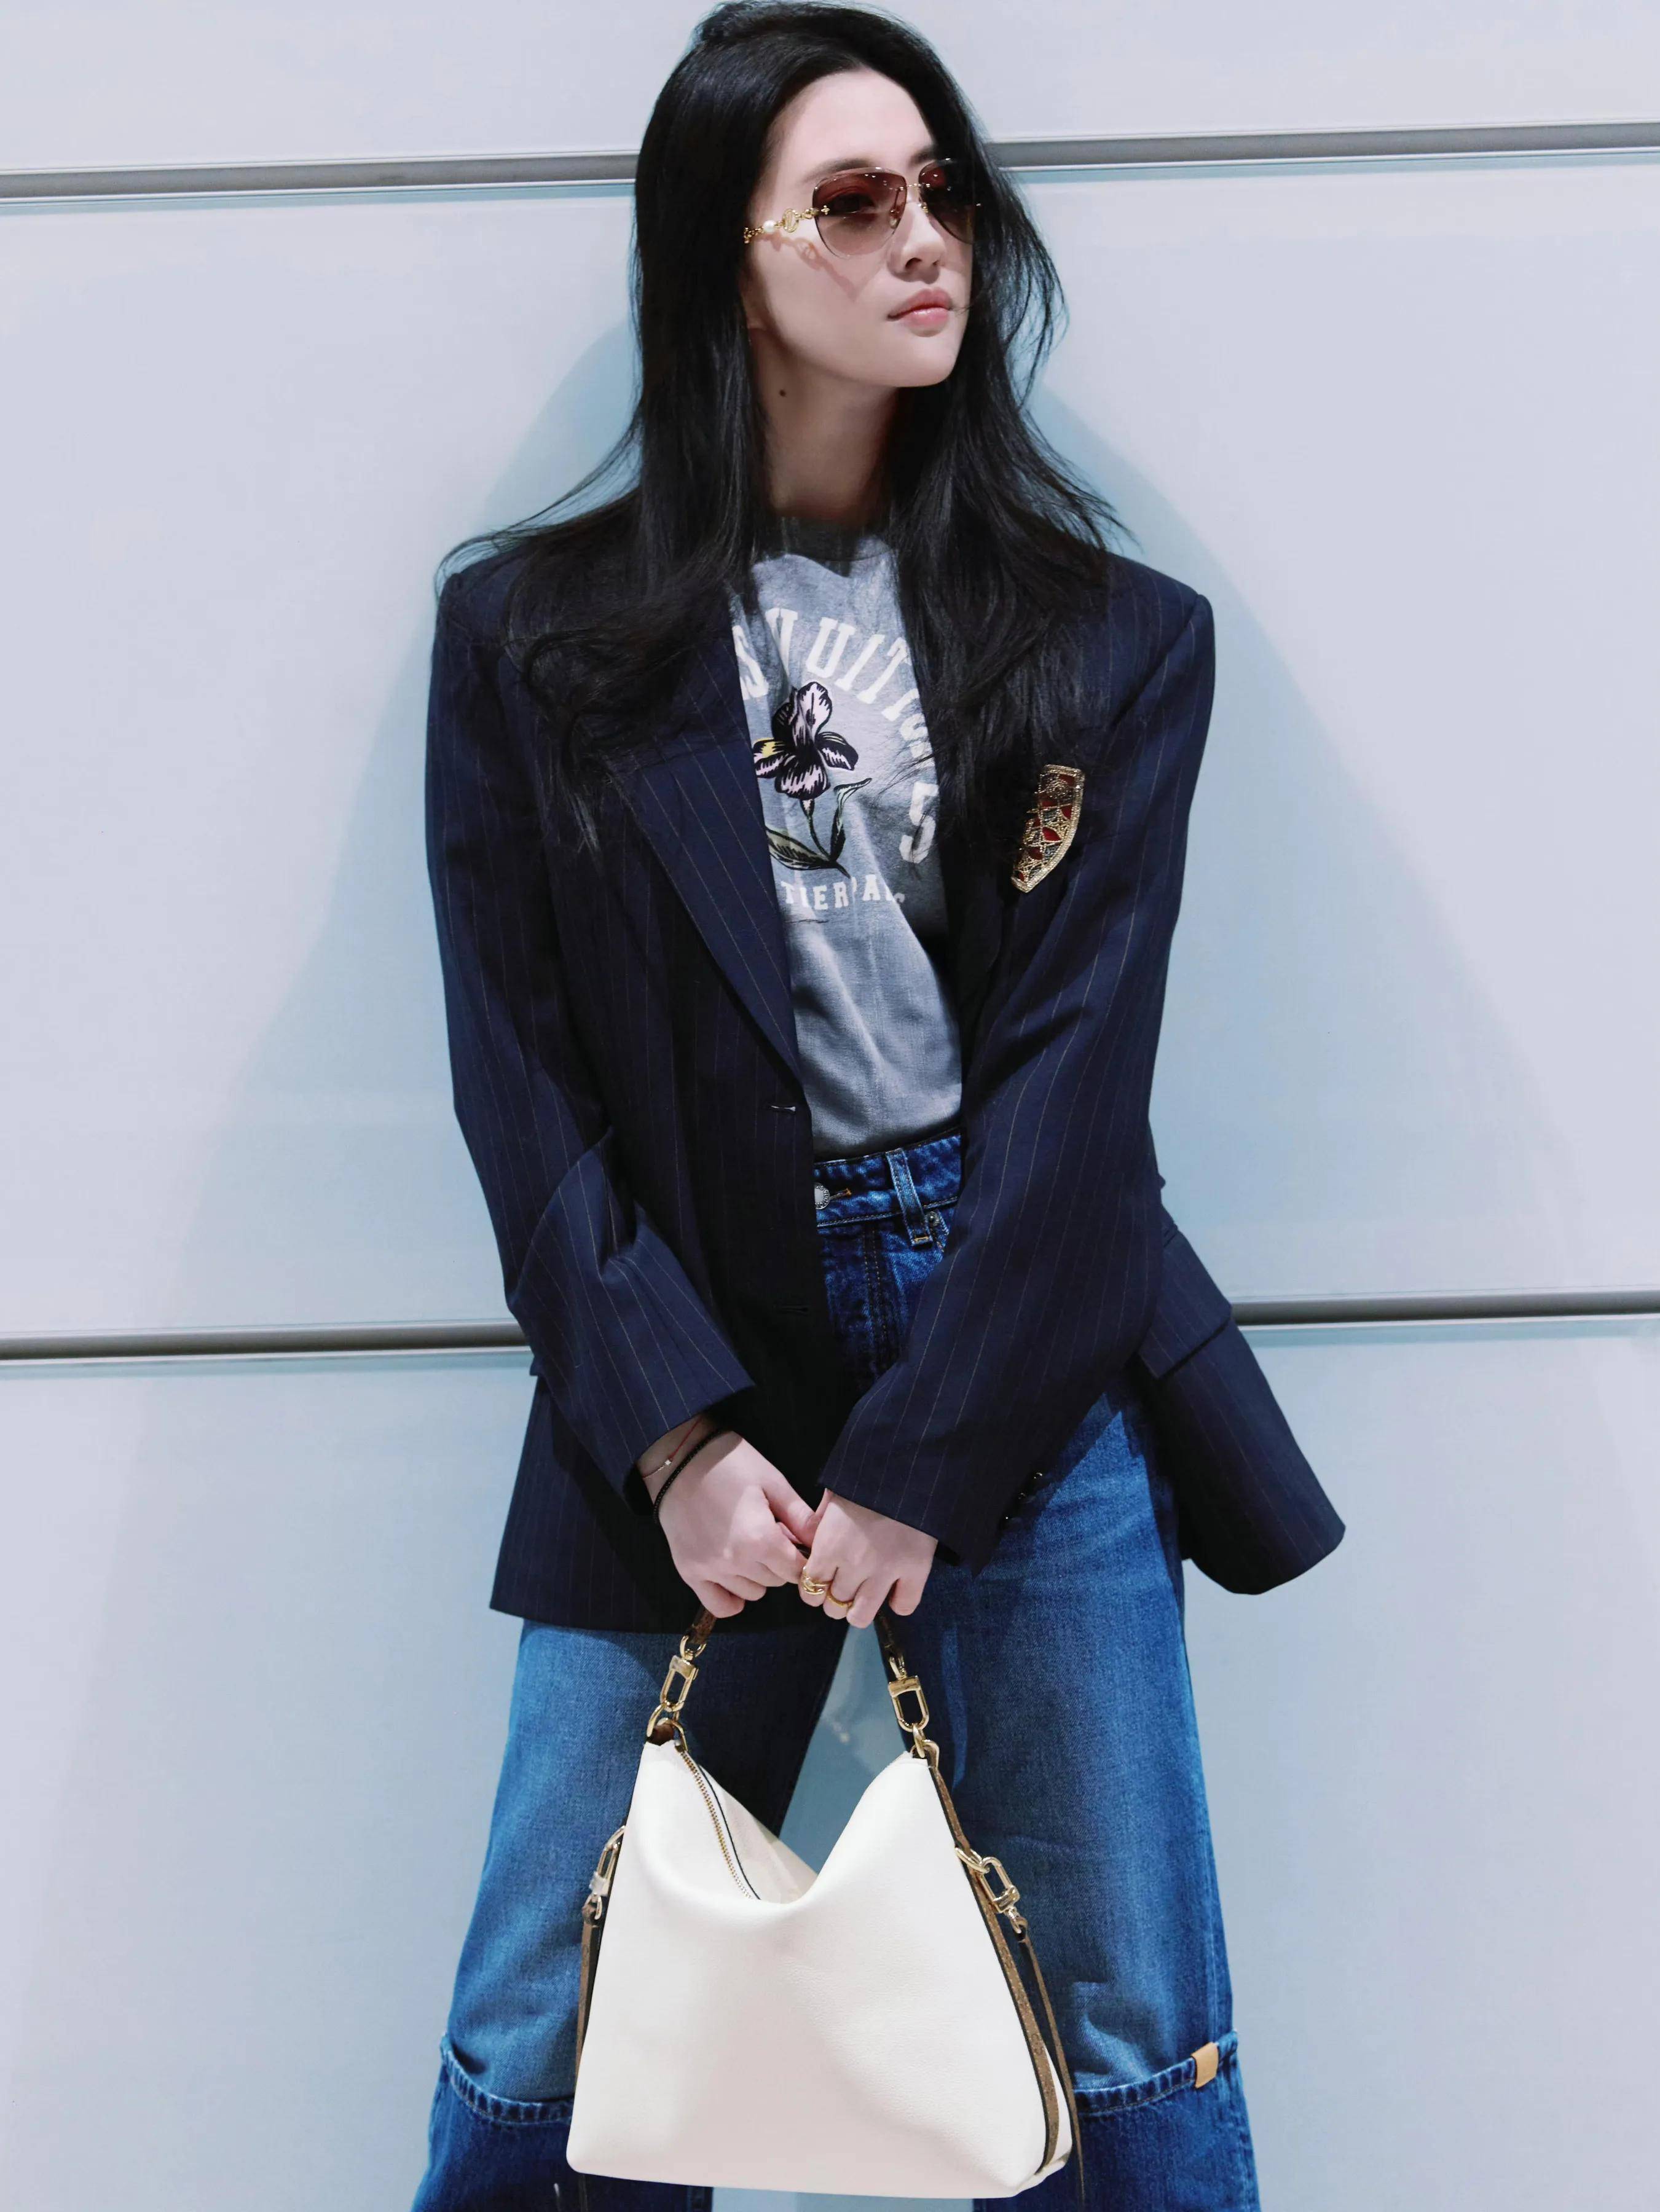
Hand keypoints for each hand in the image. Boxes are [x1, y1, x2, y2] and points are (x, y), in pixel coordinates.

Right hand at [644, 1429, 817, 1617]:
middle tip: (771, 1535)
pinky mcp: (689, 1572)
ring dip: (758, 1576)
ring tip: (748, 1545)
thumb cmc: (731, 1463)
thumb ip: (801, 1517)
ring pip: (752, 1593)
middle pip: (775, 1582)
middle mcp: (735, 1561)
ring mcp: (709, 1570)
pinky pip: (719, 1605)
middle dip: (780, 1562)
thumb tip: (824, 1543)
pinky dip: (732, 1596)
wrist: (679, 1458)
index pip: (797, 1571)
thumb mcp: (773, 1482)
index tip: (795, 1540)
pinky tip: (734, 1574)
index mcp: (760, 1539)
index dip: (802, 1556)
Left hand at [794, 1488, 936, 1628]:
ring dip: (858, 1609)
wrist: (907, 1466)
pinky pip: (904, 1606)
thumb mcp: (832, 1495)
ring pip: (862, 1615)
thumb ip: (817, 1522)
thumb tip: (806, 1539)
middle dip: (833, 1599)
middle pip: (833, 1606)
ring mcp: (886, 1571)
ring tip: (864, 1595)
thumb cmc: (864, 1479)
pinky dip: (899, 1603)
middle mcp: (854, 1565)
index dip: (812, 1588)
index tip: (820, 1580)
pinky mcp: (916, 1570)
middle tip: (842, 1585)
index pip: (810, 1589)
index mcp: (829, 1545)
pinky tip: (895, 1589)